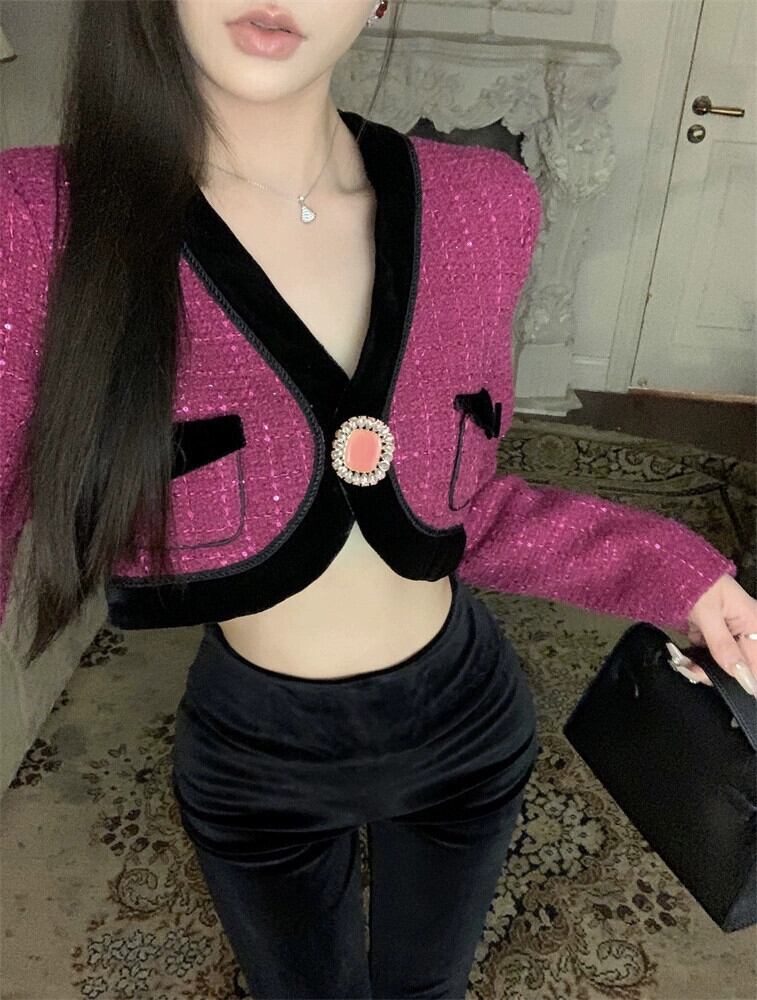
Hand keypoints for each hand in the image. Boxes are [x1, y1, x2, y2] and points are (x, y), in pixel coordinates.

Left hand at [683, 573, 756, 694]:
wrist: (669, 565)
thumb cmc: (695, 582)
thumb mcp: (708, 612)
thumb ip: (722, 644)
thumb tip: (741, 675)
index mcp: (753, 622)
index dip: (748, 680)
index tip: (734, 693)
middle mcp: (744, 630)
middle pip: (740, 666)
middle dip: (718, 674)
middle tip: (693, 670)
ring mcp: (727, 633)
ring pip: (723, 664)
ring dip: (704, 669)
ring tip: (685, 664)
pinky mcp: (711, 635)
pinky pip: (709, 656)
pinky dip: (697, 661)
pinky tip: (685, 661)